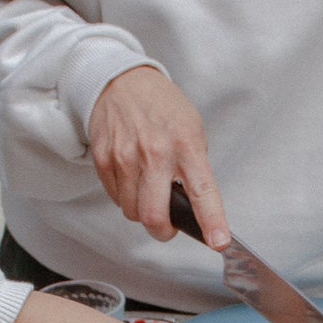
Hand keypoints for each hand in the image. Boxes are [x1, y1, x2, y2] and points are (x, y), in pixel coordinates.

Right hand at [88, 66, 229, 247]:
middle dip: (163, 231)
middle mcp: (154, 153)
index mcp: (185, 145)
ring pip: (132, 212)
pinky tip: (132, 178)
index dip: (212, 221)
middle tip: (168, 225)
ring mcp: (125, 157)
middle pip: (154, 216)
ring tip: (149, 192)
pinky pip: (116, 198)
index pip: (202, 191)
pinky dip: (126, 197)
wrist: (121, 81)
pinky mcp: (103, 159)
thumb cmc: (162, 107)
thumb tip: (194, 207)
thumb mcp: (192, 129)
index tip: (219, 242)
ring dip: (143, 212)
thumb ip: (194, 167)